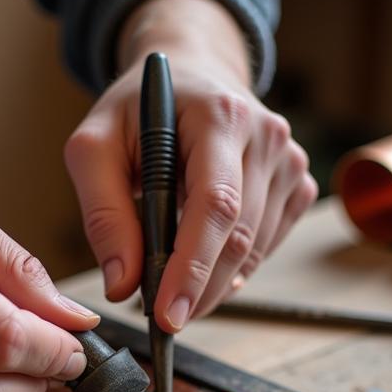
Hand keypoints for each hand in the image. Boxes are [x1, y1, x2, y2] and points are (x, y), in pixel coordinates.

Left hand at [64, 0, 317, 331]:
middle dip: (198, 289)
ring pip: (254, 251)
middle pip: (238, 237)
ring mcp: (289, 160)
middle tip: (161, 316)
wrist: (191, 74)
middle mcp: (266, 136)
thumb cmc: (139, 110)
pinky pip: (267, 246)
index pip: (216, 205)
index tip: (168, 315)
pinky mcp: (297, 183)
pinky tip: (205, 257)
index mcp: (219, 116)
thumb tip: (122, 285)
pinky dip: (233, 267)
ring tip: (172, 282)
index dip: (193, 267)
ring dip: (212, 283)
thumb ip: (103, 214)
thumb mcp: (95, 146)